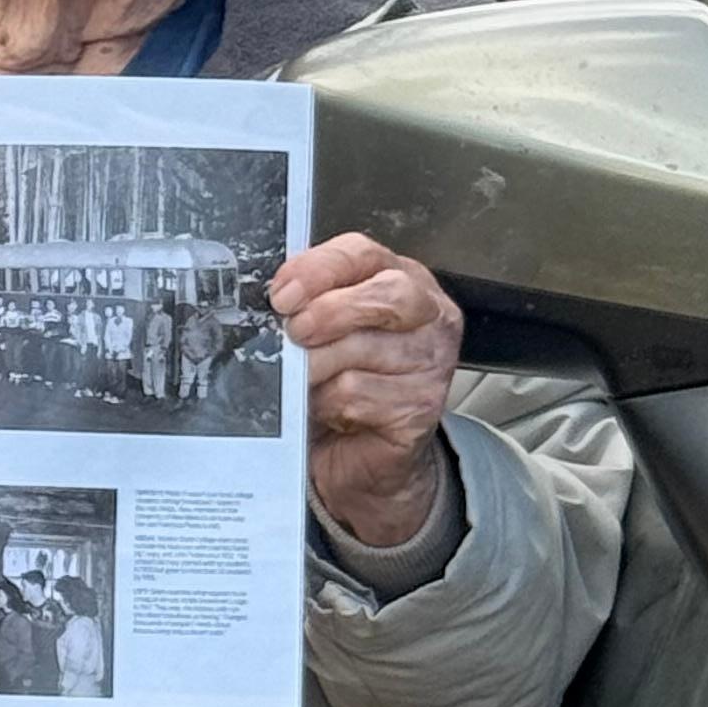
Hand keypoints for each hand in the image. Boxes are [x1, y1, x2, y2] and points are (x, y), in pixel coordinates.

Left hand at [269, 233, 462, 547]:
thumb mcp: (323, 329)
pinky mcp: (422, 408)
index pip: (363, 255)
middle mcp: (427, 315)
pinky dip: (330, 404)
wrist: (360, 451)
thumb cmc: (340, 379)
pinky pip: (359, 395)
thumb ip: (307, 302)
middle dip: (329, 312)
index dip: (319, 269)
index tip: (282, 294)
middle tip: (295, 333)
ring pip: (362, 350)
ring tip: (308, 382)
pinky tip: (332, 411)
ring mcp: (432, 361)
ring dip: (318, 369)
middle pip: (386, 295)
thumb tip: (274, 296)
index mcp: (400, 279)